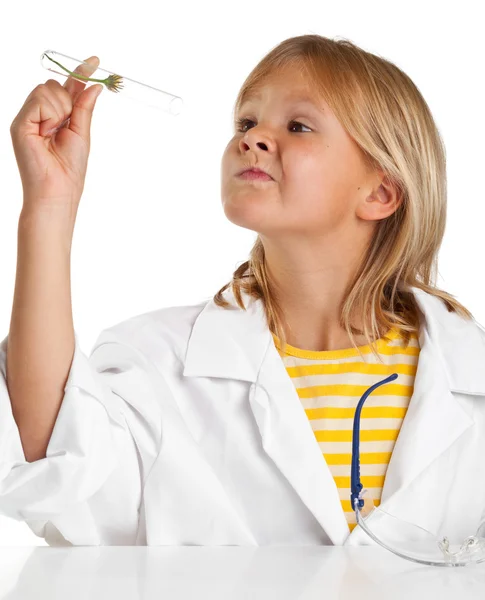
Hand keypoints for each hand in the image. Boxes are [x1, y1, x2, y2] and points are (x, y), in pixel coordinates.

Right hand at [10, 56, 102, 213]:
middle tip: (66, 126)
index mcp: (55, 117)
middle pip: (55, 84)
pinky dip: (50, 114)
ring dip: (60, 110)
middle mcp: (39, 114)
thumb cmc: (69, 169)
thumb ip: (84, 108)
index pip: (67, 88)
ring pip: (48, 88)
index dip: (80, 73)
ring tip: (55, 133)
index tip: (95, 60)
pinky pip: (39, 99)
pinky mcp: (19, 122)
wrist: (57, 190)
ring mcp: (27, 117)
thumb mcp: (82, 133)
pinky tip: (47, 132)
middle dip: (68, 101)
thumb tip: (95, 86)